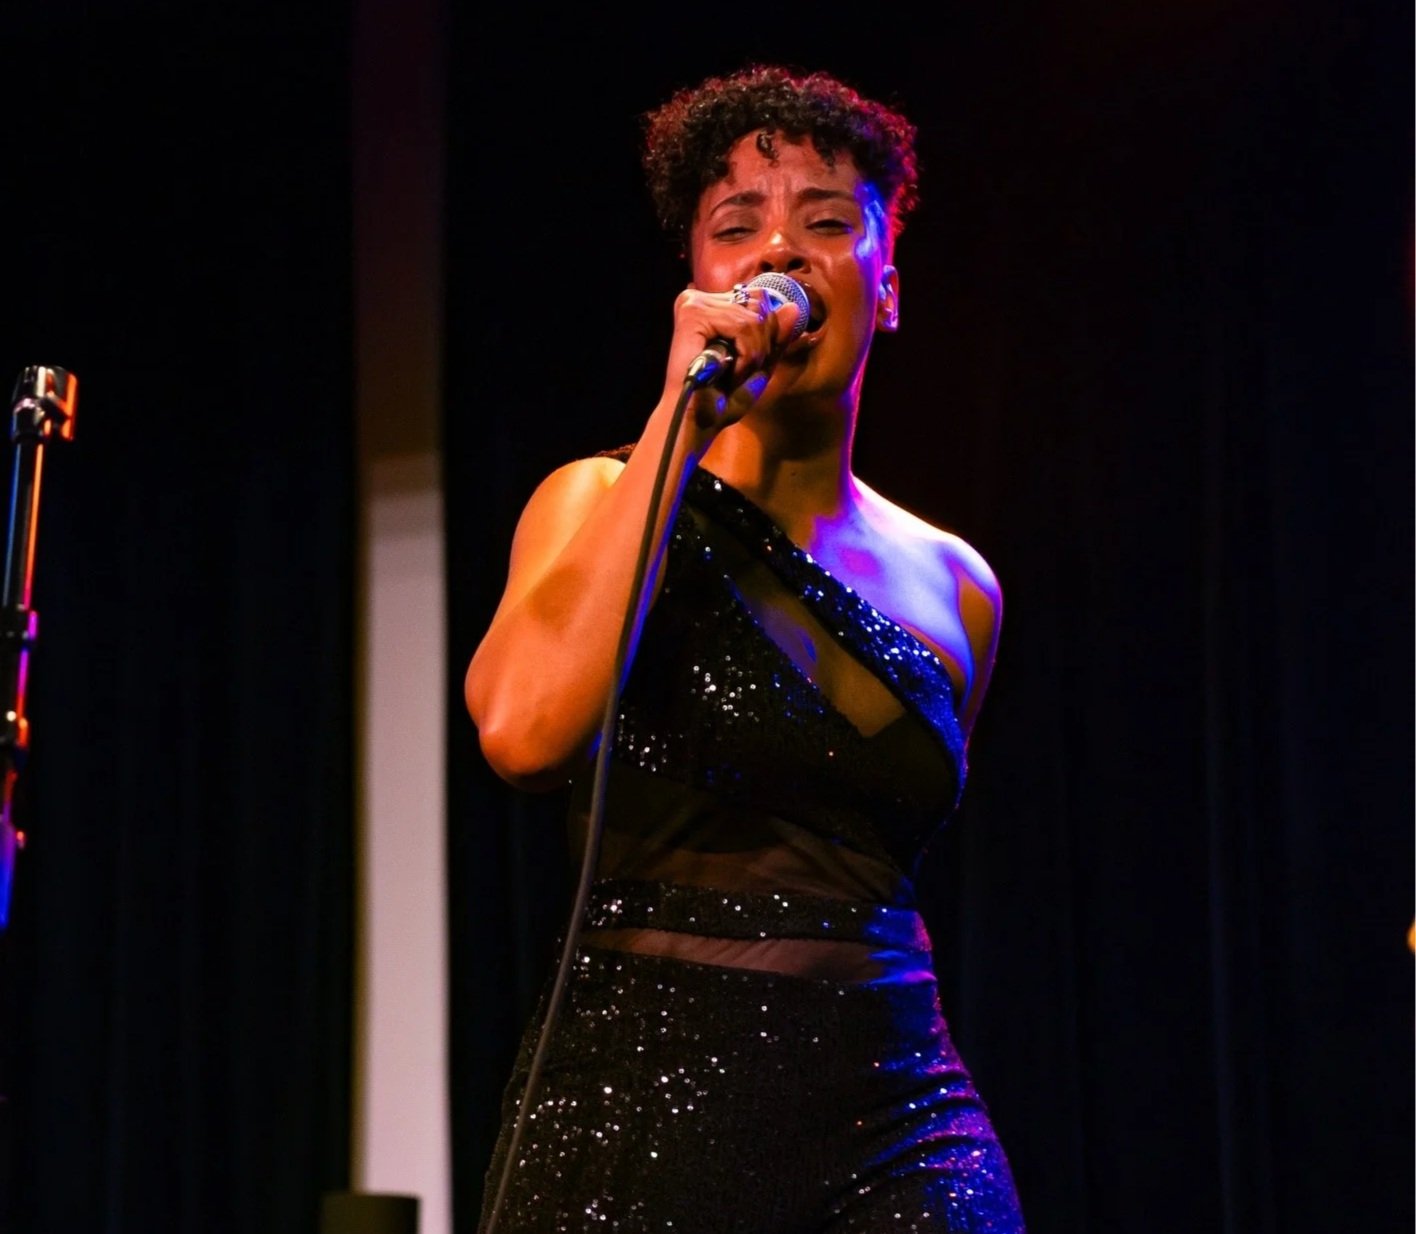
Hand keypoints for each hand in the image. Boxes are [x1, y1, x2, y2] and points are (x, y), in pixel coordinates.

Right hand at [662, 284, 800, 429]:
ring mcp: (694, 303)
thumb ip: (777, 336)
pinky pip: (741, 326)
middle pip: (759, 302)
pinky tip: (729, 373)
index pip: (759, 298)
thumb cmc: (722, 397)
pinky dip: (745, 356)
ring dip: (753, 355)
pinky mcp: (691, 313)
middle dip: (762, 344)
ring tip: (734, 375)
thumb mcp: (760, 363)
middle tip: (741, 372)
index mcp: (713, 306)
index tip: (751, 363)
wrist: (698, 420)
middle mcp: (701, 299)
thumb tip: (794, 308)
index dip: (767, 332)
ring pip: (753, 318)